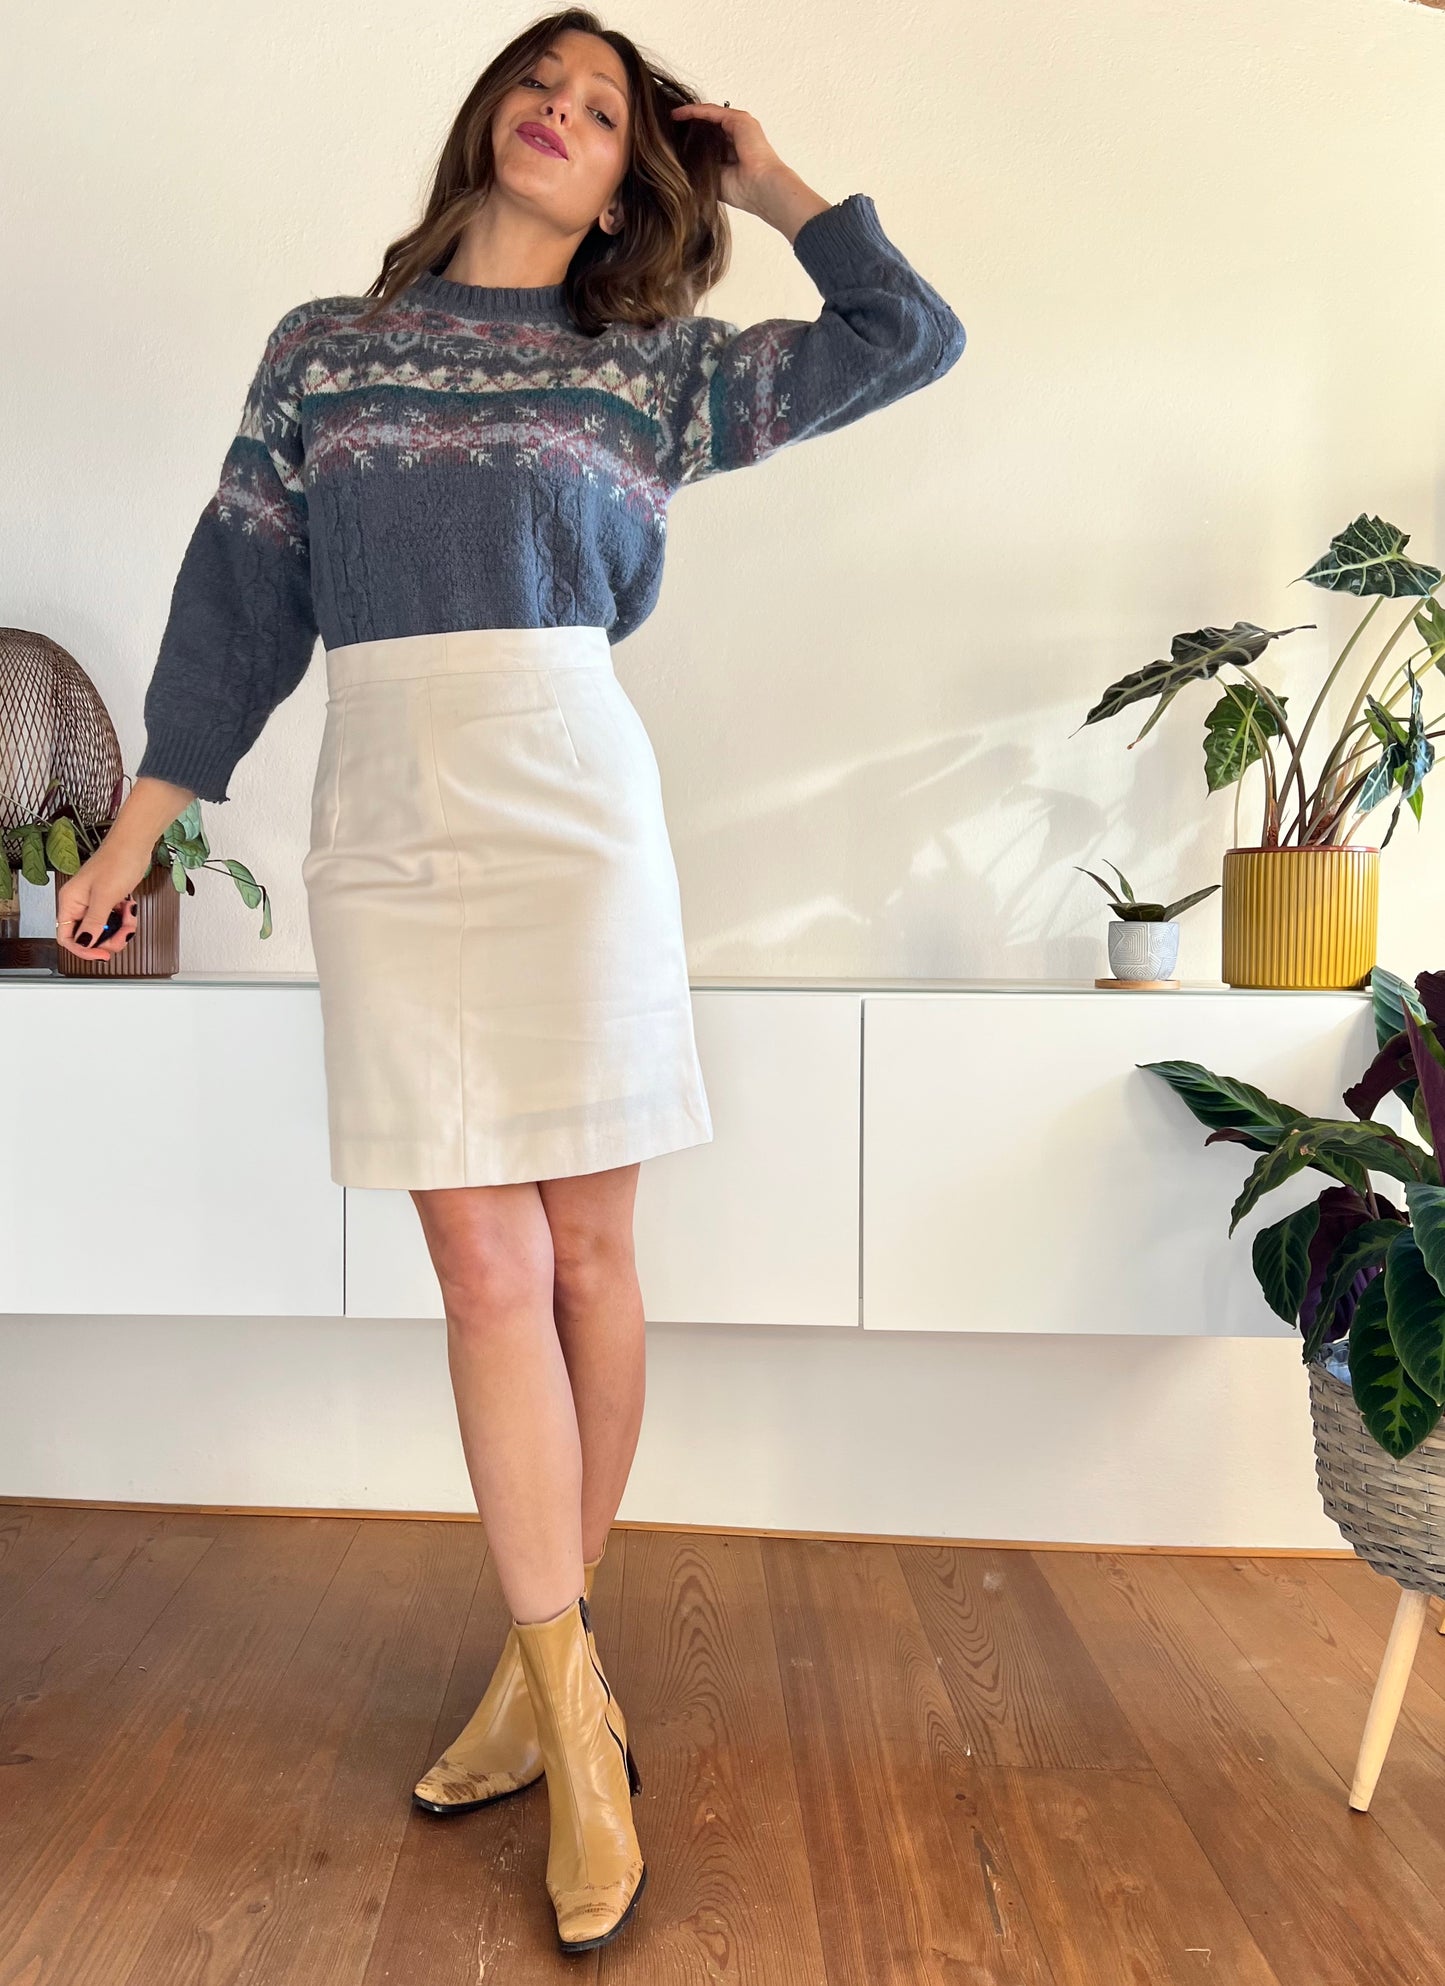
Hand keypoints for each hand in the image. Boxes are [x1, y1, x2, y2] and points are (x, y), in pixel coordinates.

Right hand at [55, 849, 147, 960]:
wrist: (134, 845)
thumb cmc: (116, 862)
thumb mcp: (104, 897)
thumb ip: (93, 923)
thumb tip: (84, 943)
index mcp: (70, 902)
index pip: (67, 937)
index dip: (84, 950)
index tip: (102, 954)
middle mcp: (79, 904)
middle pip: (89, 936)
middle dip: (109, 939)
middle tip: (123, 934)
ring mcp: (94, 902)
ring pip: (104, 929)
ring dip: (120, 929)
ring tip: (130, 917)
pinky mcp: (108, 900)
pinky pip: (114, 919)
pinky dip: (125, 919)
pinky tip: (130, 908)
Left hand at [669, 102, 828, 237]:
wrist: (762, 188)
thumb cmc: (743, 192)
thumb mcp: (713, 179)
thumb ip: (700, 169)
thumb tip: (676, 168)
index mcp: (733, 153)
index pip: (708, 140)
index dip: (690, 139)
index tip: (670, 142)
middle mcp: (736, 137)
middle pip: (707, 126)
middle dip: (687, 126)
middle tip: (665, 127)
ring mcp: (739, 127)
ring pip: (708, 116)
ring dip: (688, 116)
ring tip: (669, 118)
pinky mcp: (739, 120)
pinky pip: (711, 112)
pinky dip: (694, 111)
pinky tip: (678, 114)